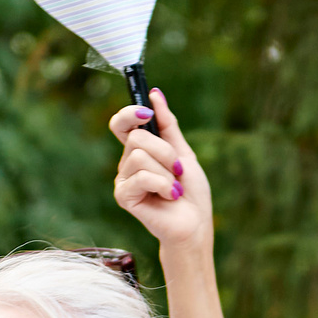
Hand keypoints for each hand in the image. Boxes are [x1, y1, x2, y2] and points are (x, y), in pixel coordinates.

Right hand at [107, 89, 211, 255]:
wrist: (195, 224)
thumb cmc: (191, 192)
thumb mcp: (183, 152)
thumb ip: (168, 125)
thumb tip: (155, 94)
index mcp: (139, 151)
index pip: (121, 124)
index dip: (130, 113)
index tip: (147, 111)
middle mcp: (127, 164)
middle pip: (136, 137)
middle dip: (165, 151)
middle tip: (177, 169)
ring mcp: (123, 180)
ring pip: (139, 156)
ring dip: (166, 171)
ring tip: (174, 188)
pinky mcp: (124, 196)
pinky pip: (141, 176)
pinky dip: (162, 185)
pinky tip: (170, 196)